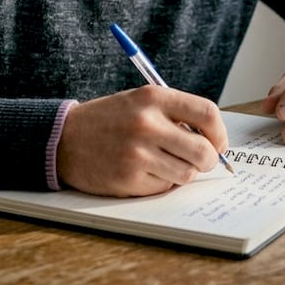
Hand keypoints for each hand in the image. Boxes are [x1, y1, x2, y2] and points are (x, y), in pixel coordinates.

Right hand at [57, 85, 227, 196]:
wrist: (64, 139)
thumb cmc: (109, 119)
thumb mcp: (140, 101)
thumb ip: (176, 114)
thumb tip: (214, 140)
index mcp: (153, 97)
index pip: (207, 113)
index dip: (219, 133)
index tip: (218, 143)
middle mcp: (147, 123)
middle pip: (204, 151)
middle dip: (208, 160)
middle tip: (200, 160)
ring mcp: (137, 153)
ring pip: (187, 173)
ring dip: (182, 171)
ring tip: (162, 161)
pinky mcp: (129, 178)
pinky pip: (165, 186)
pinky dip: (160, 182)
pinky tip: (142, 170)